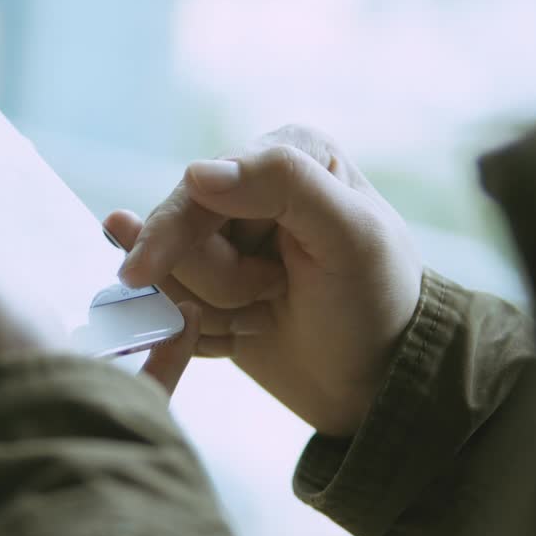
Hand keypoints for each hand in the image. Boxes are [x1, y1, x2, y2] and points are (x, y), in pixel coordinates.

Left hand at [0, 156, 200, 407]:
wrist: (42, 415)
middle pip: (14, 302)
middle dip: (36, 256)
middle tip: (61, 206)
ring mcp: (51, 390)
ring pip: (86, 336)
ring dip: (112, 294)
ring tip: (131, 248)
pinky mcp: (114, 409)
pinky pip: (151, 369)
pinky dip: (169, 339)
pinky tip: (181, 306)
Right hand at [108, 125, 421, 435]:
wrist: (372, 382)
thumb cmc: (377, 303)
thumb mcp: (352, 237)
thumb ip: (285, 183)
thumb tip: (195, 171)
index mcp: (287, 153)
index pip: (198, 187)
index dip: (193, 238)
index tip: (249, 284)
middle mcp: (247, 184)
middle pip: (174, 232)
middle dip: (222, 281)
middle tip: (275, 297)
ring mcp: (221, 236)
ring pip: (164, 272)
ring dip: (214, 309)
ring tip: (266, 314)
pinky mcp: (202, 282)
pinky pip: (159, 301)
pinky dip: (193, 329)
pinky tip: (236, 331)